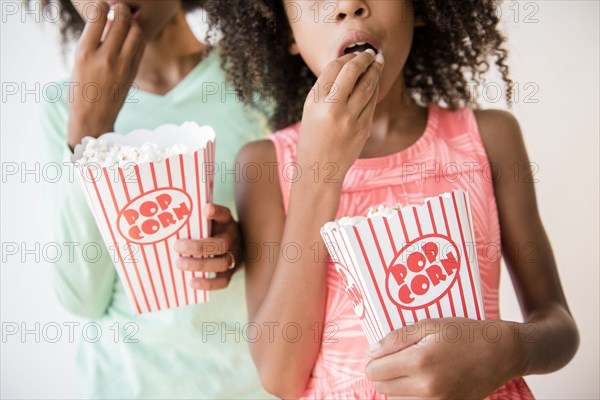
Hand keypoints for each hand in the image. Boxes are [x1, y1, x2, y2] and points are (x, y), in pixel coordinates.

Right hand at [68, 2, 145, 147]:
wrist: (93, 117)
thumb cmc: (81, 87)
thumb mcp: (79, 61)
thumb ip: (94, 40)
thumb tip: (109, 20)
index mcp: (85, 53)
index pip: (98, 16)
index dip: (102, 6)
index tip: (103, 6)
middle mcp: (105, 58)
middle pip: (122, 20)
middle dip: (121, 10)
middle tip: (119, 9)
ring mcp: (122, 66)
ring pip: (136, 31)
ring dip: (132, 23)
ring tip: (126, 24)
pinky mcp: (133, 72)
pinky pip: (140, 46)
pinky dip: (136, 38)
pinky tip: (130, 39)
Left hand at [174, 204, 241, 290]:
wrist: (234, 247)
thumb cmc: (213, 231)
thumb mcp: (209, 220)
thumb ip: (197, 218)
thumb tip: (175, 214)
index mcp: (226, 223)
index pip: (224, 214)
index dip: (216, 212)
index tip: (206, 209)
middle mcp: (232, 239)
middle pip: (221, 244)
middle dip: (199, 247)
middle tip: (177, 246)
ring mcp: (233, 257)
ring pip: (222, 264)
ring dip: (200, 265)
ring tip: (179, 264)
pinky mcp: (230, 273)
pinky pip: (222, 281)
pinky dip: (208, 284)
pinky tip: (191, 282)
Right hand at [296, 50, 383, 182]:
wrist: (320, 170)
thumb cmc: (313, 139)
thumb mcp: (310, 112)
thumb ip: (325, 91)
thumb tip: (347, 67)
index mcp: (315, 102)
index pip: (333, 69)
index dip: (347, 58)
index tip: (354, 54)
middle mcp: (333, 108)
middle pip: (352, 72)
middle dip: (364, 58)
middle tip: (371, 53)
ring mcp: (350, 119)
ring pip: (367, 85)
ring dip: (375, 70)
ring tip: (378, 61)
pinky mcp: (364, 128)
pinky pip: (372, 102)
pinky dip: (374, 88)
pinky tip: (375, 82)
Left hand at [365, 318, 526, 398]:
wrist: (502, 353)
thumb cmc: (466, 334)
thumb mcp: (429, 325)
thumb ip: (396, 338)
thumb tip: (372, 351)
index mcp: (419, 363)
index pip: (375, 372)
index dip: (374, 361)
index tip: (382, 353)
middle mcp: (426, 388)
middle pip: (383, 388)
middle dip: (383, 373)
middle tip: (397, 358)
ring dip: (396, 387)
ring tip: (411, 369)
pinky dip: (412, 396)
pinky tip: (422, 380)